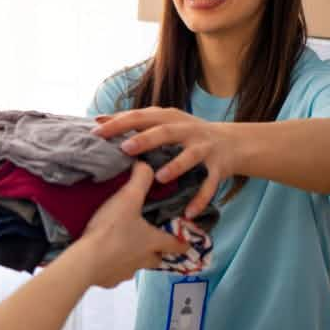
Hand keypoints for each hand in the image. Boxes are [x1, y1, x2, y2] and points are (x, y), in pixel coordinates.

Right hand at [77, 162, 189, 287]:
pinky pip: (115, 272)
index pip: (176, 244)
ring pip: (136, 266)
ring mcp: (126, 273)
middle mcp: (143, 260)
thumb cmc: (111, 230)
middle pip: (157, 259)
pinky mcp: (109, 280)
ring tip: (121, 245)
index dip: (182, 241)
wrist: (85, 261)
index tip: (185, 241)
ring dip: (133, 258)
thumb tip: (146, 165)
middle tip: (148, 240)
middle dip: (156, 251)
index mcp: (153, 242)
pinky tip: (102, 256)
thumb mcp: (127, 198)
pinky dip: (112, 265)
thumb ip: (140, 179)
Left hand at [92, 107, 236, 218]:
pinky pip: (209, 185)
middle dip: (145, 139)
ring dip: (175, 166)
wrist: (232, 142)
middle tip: (125, 148)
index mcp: (169, 118)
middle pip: (165, 132)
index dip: (119, 123)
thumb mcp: (162, 122)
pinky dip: (200, 199)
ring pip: (190, 157)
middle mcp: (187, 130)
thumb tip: (99, 119)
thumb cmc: (186, 134)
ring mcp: (204, 148)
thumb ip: (134, 122)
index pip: (141, 117)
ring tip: (160, 178)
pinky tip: (188, 212)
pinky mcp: (218, 167)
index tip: (97, 132)